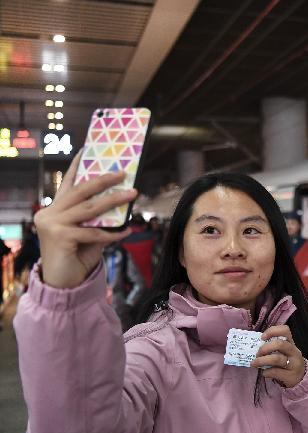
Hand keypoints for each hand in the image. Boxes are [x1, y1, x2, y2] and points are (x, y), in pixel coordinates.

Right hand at [34, 149, 134, 288]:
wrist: (64, 283)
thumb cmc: (77, 256)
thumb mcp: (89, 234)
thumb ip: (99, 220)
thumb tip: (122, 204)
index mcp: (54, 209)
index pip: (68, 183)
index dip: (77, 166)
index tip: (87, 149)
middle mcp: (49, 213)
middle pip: (81, 191)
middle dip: (104, 180)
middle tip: (124, 174)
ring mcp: (52, 224)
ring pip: (89, 209)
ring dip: (114, 201)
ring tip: (133, 194)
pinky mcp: (60, 237)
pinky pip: (94, 232)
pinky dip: (113, 232)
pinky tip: (127, 230)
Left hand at [252, 325, 307, 387]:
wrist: (302, 378)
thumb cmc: (288, 362)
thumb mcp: (285, 352)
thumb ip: (274, 348)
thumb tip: (256, 346)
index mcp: (291, 343)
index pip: (285, 331)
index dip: (272, 331)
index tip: (262, 337)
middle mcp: (294, 352)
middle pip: (280, 344)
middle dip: (265, 348)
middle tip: (257, 354)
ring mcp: (293, 364)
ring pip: (277, 359)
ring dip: (262, 360)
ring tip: (254, 363)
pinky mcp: (291, 376)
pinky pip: (276, 372)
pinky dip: (266, 372)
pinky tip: (264, 373)